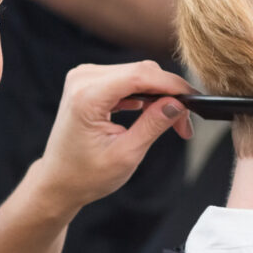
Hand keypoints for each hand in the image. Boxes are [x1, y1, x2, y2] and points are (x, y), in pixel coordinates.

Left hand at [27, 61, 193, 218]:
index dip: (172, 85)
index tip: (195, 100)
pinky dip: (144, 95)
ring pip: (137, 74)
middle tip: (185, 125)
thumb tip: (178, 103)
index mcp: (87, 96)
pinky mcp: (90, 82)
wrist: (58, 181)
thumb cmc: (85, 175)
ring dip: (159, 95)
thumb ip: (153, 125)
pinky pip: (126, 79)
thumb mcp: (126, 154)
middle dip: (169, 94)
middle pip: (141, 71)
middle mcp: (83, 79)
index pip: (140, 75)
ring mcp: (84, 77)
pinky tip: (153, 114)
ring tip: (172, 123)